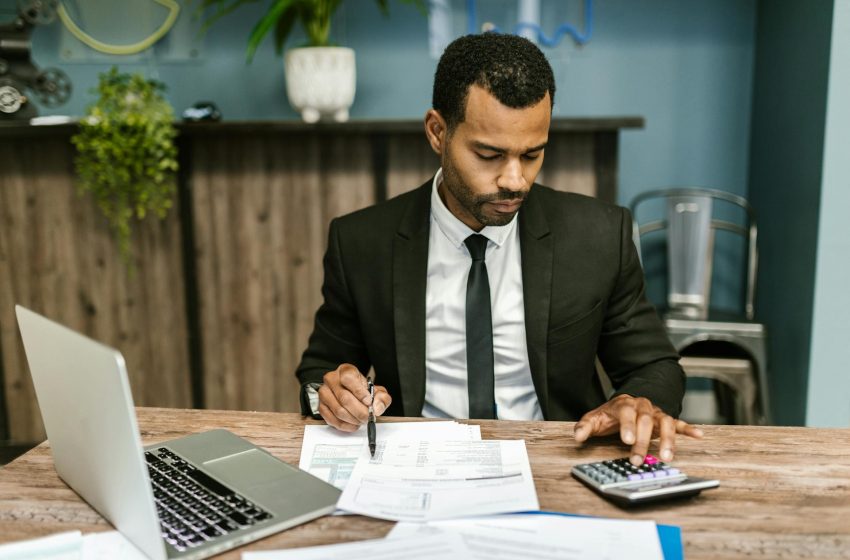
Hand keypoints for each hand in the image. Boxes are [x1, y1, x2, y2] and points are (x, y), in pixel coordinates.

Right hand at [318, 364, 391, 431]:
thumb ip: (381, 398)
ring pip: (338, 411)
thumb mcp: (376, 390)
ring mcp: (324, 393)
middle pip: (344, 398)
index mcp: (345, 371)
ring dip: (353, 419)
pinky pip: (332, 420)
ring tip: (362, 420)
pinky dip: (345, 425)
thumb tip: (377, 407)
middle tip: (368, 417)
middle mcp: (331, 380)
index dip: (359, 392)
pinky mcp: (321, 406)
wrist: (350, 393)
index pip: (348, 379)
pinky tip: (353, 424)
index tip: (368, 402)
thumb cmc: (362, 391)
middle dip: (359, 411)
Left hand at [573, 394, 702, 465]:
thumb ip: (585, 427)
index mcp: (624, 404)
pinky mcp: (665, 420)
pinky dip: (688, 429)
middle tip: (637, 459)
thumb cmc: (610, 415)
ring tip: (666, 457)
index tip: (626, 440)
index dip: (627, 426)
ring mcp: (655, 413)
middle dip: (642, 441)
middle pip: (645, 421)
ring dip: (667, 440)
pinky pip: (679, 423)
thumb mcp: (594, 418)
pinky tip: (698, 435)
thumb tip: (577, 436)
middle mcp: (642, 406)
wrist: (625, 403)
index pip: (627, 413)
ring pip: (665, 423)